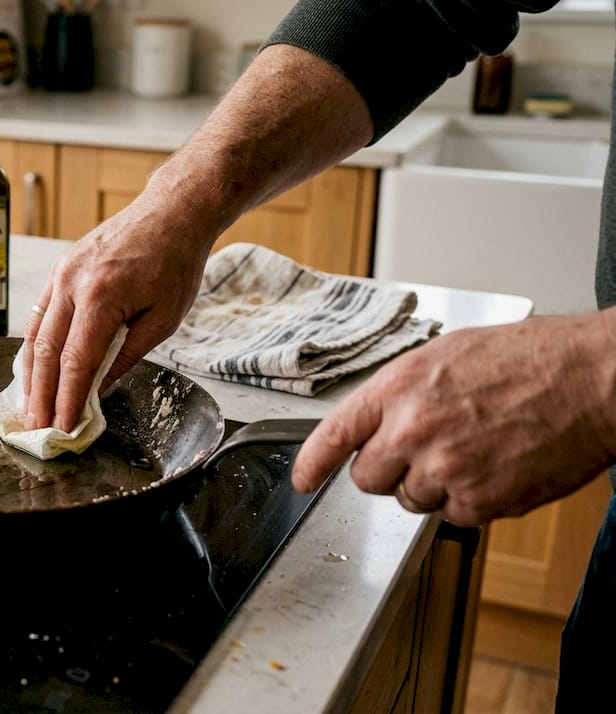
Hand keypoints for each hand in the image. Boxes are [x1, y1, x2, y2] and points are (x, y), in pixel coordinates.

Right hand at [21, 195, 212, 431]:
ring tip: (30, 406)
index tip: (62, 427)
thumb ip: (126, 357)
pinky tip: (34, 369)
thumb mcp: (163, 320)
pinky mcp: (59, 269)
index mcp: (101, 297)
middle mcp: (72, 284)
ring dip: (30, 374)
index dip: (66, 399)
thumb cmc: (175, 264)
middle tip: (37, 426)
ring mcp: (60, 273)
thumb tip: (97, 391)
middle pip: (46, 351)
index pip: (75, 361)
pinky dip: (34, 345)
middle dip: (40, 394)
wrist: (171, 213)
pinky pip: (39, 314)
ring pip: (35, 333)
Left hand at [291, 311, 615, 526]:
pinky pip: (455, 515)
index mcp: (399, 387)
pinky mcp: (479, 499)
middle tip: (426, 451)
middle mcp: (413, 429)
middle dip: (389, 470)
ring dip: (435, 485)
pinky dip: (473, 500)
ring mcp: (445, 468)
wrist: (591, 379)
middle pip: (367, 478)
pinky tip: (497, 468)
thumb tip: (379, 423)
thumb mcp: (446, 355)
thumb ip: (403, 393)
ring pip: (412, 499)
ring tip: (476, 450)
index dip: (313, 462)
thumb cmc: (529, 359)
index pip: (335, 433)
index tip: (303, 479)